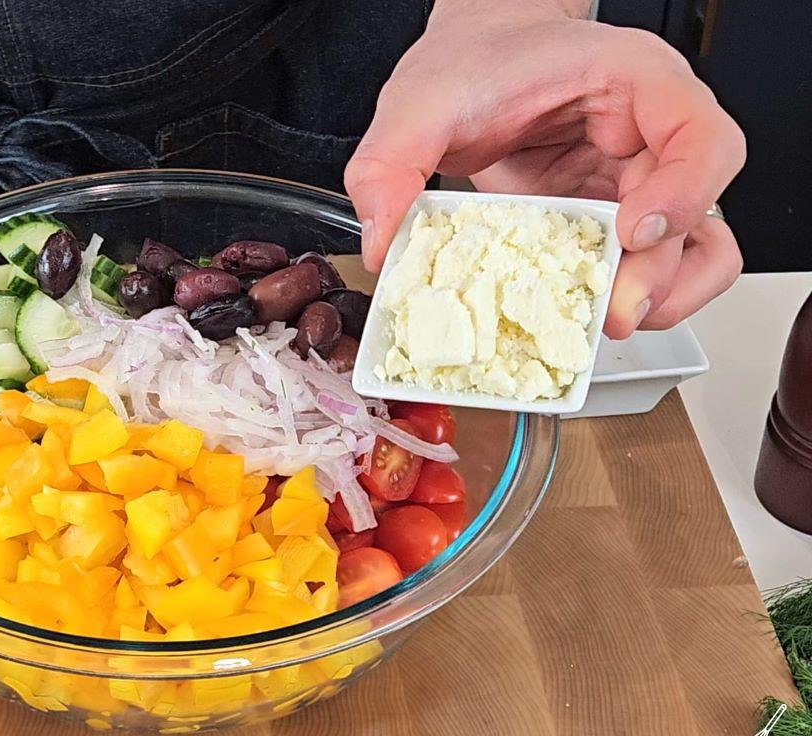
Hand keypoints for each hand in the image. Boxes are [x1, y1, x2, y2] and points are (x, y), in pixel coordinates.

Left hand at [344, 1, 745, 337]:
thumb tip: (383, 238)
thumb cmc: (473, 61)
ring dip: (662, 296)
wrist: (470, 60)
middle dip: (655, 274)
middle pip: (697, 211)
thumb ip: (389, 162)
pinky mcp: (613, 216)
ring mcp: (639, 179)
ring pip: (695, 248)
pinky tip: (589, 311)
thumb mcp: (420, 101)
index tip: (629, 233)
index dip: (683, 192)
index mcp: (633, 81)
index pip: (702, 136)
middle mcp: (652, 131)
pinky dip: (634, 296)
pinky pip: (652, 265)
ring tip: (604, 323)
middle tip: (606, 313)